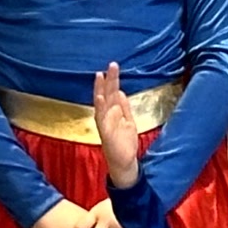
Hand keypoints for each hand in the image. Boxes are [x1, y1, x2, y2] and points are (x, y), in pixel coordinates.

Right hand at [91, 62, 143, 190]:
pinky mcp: (106, 132)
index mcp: (112, 113)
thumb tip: (119, 91)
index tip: (112, 67)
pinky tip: (99, 98)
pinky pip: (102, 119)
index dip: (111, 81)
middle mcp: (107, 116)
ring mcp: (105, 124)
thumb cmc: (124, 142)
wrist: (124, 162)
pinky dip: (100, 108)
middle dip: (108, 80)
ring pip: (101, 103)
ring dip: (100, 90)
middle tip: (111, 65)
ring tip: (100, 76)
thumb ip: (124, 107)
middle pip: (107, 95)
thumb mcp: (128, 121)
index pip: (111, 93)